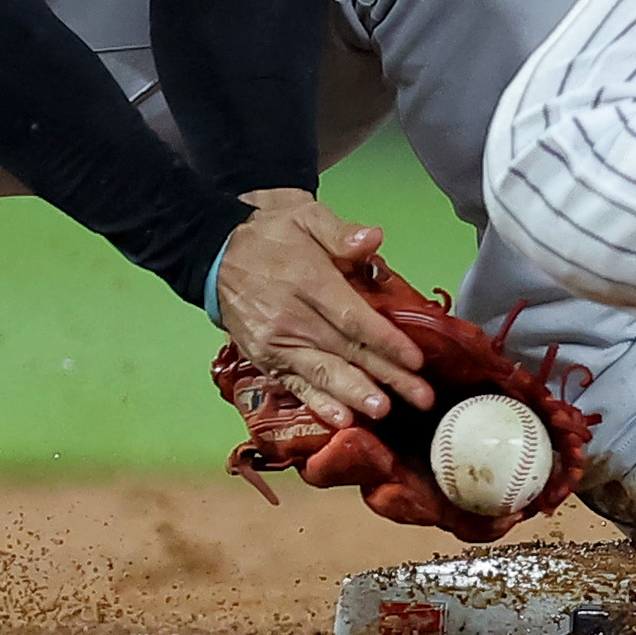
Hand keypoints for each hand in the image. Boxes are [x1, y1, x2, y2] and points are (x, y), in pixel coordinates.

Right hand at [214, 190, 431, 422]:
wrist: (215, 254)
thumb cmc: (269, 235)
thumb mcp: (304, 216)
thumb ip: (340, 232)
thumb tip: (375, 238)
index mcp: (307, 280)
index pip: (353, 317)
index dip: (386, 340)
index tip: (415, 359)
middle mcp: (291, 316)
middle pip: (346, 351)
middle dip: (386, 376)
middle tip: (420, 397)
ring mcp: (276, 342)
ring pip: (321, 373)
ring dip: (355, 394)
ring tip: (383, 411)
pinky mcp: (265, 358)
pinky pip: (295, 384)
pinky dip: (318, 403)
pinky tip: (341, 418)